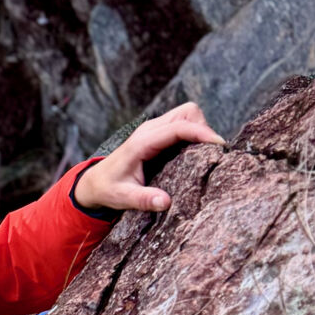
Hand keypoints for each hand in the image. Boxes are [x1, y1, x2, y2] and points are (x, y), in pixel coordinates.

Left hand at [72, 102, 222, 216]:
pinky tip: (197, 153)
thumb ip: (143, 200)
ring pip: (186, 114)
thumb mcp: (122, 198)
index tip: (220, 146)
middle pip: (187, 112)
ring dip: (200, 128)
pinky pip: (182, 123)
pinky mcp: (158, 133)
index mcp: (142, 143)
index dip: (201, 133)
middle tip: (213, 152)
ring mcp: (154, 129)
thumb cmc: (108, 189)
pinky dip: (194, 132)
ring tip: (207, 153)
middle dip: (204, 127)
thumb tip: (165, 202)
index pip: (178, 128)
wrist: (94, 182)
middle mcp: (149, 130)